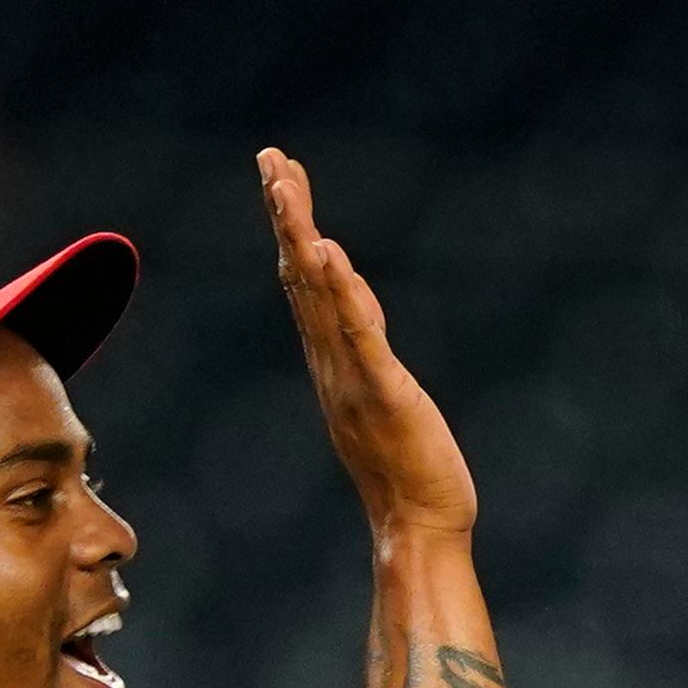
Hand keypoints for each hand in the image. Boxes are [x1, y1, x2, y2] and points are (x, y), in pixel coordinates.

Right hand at [262, 147, 477, 542]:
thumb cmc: (408, 472)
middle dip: (286, 214)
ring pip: (320, 296)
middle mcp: (332, 363)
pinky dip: (342, 295)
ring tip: (284, 185)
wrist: (416, 529)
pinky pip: (359, 338)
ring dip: (300, 237)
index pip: (306, 282)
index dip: (293, 228)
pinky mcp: (384, 395)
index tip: (280, 177)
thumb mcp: (383, 396)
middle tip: (270, 158)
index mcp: (333, 361)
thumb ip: (365, 350)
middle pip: (301, 275)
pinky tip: (327, 253)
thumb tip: (351, 301)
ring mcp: (353, 377)